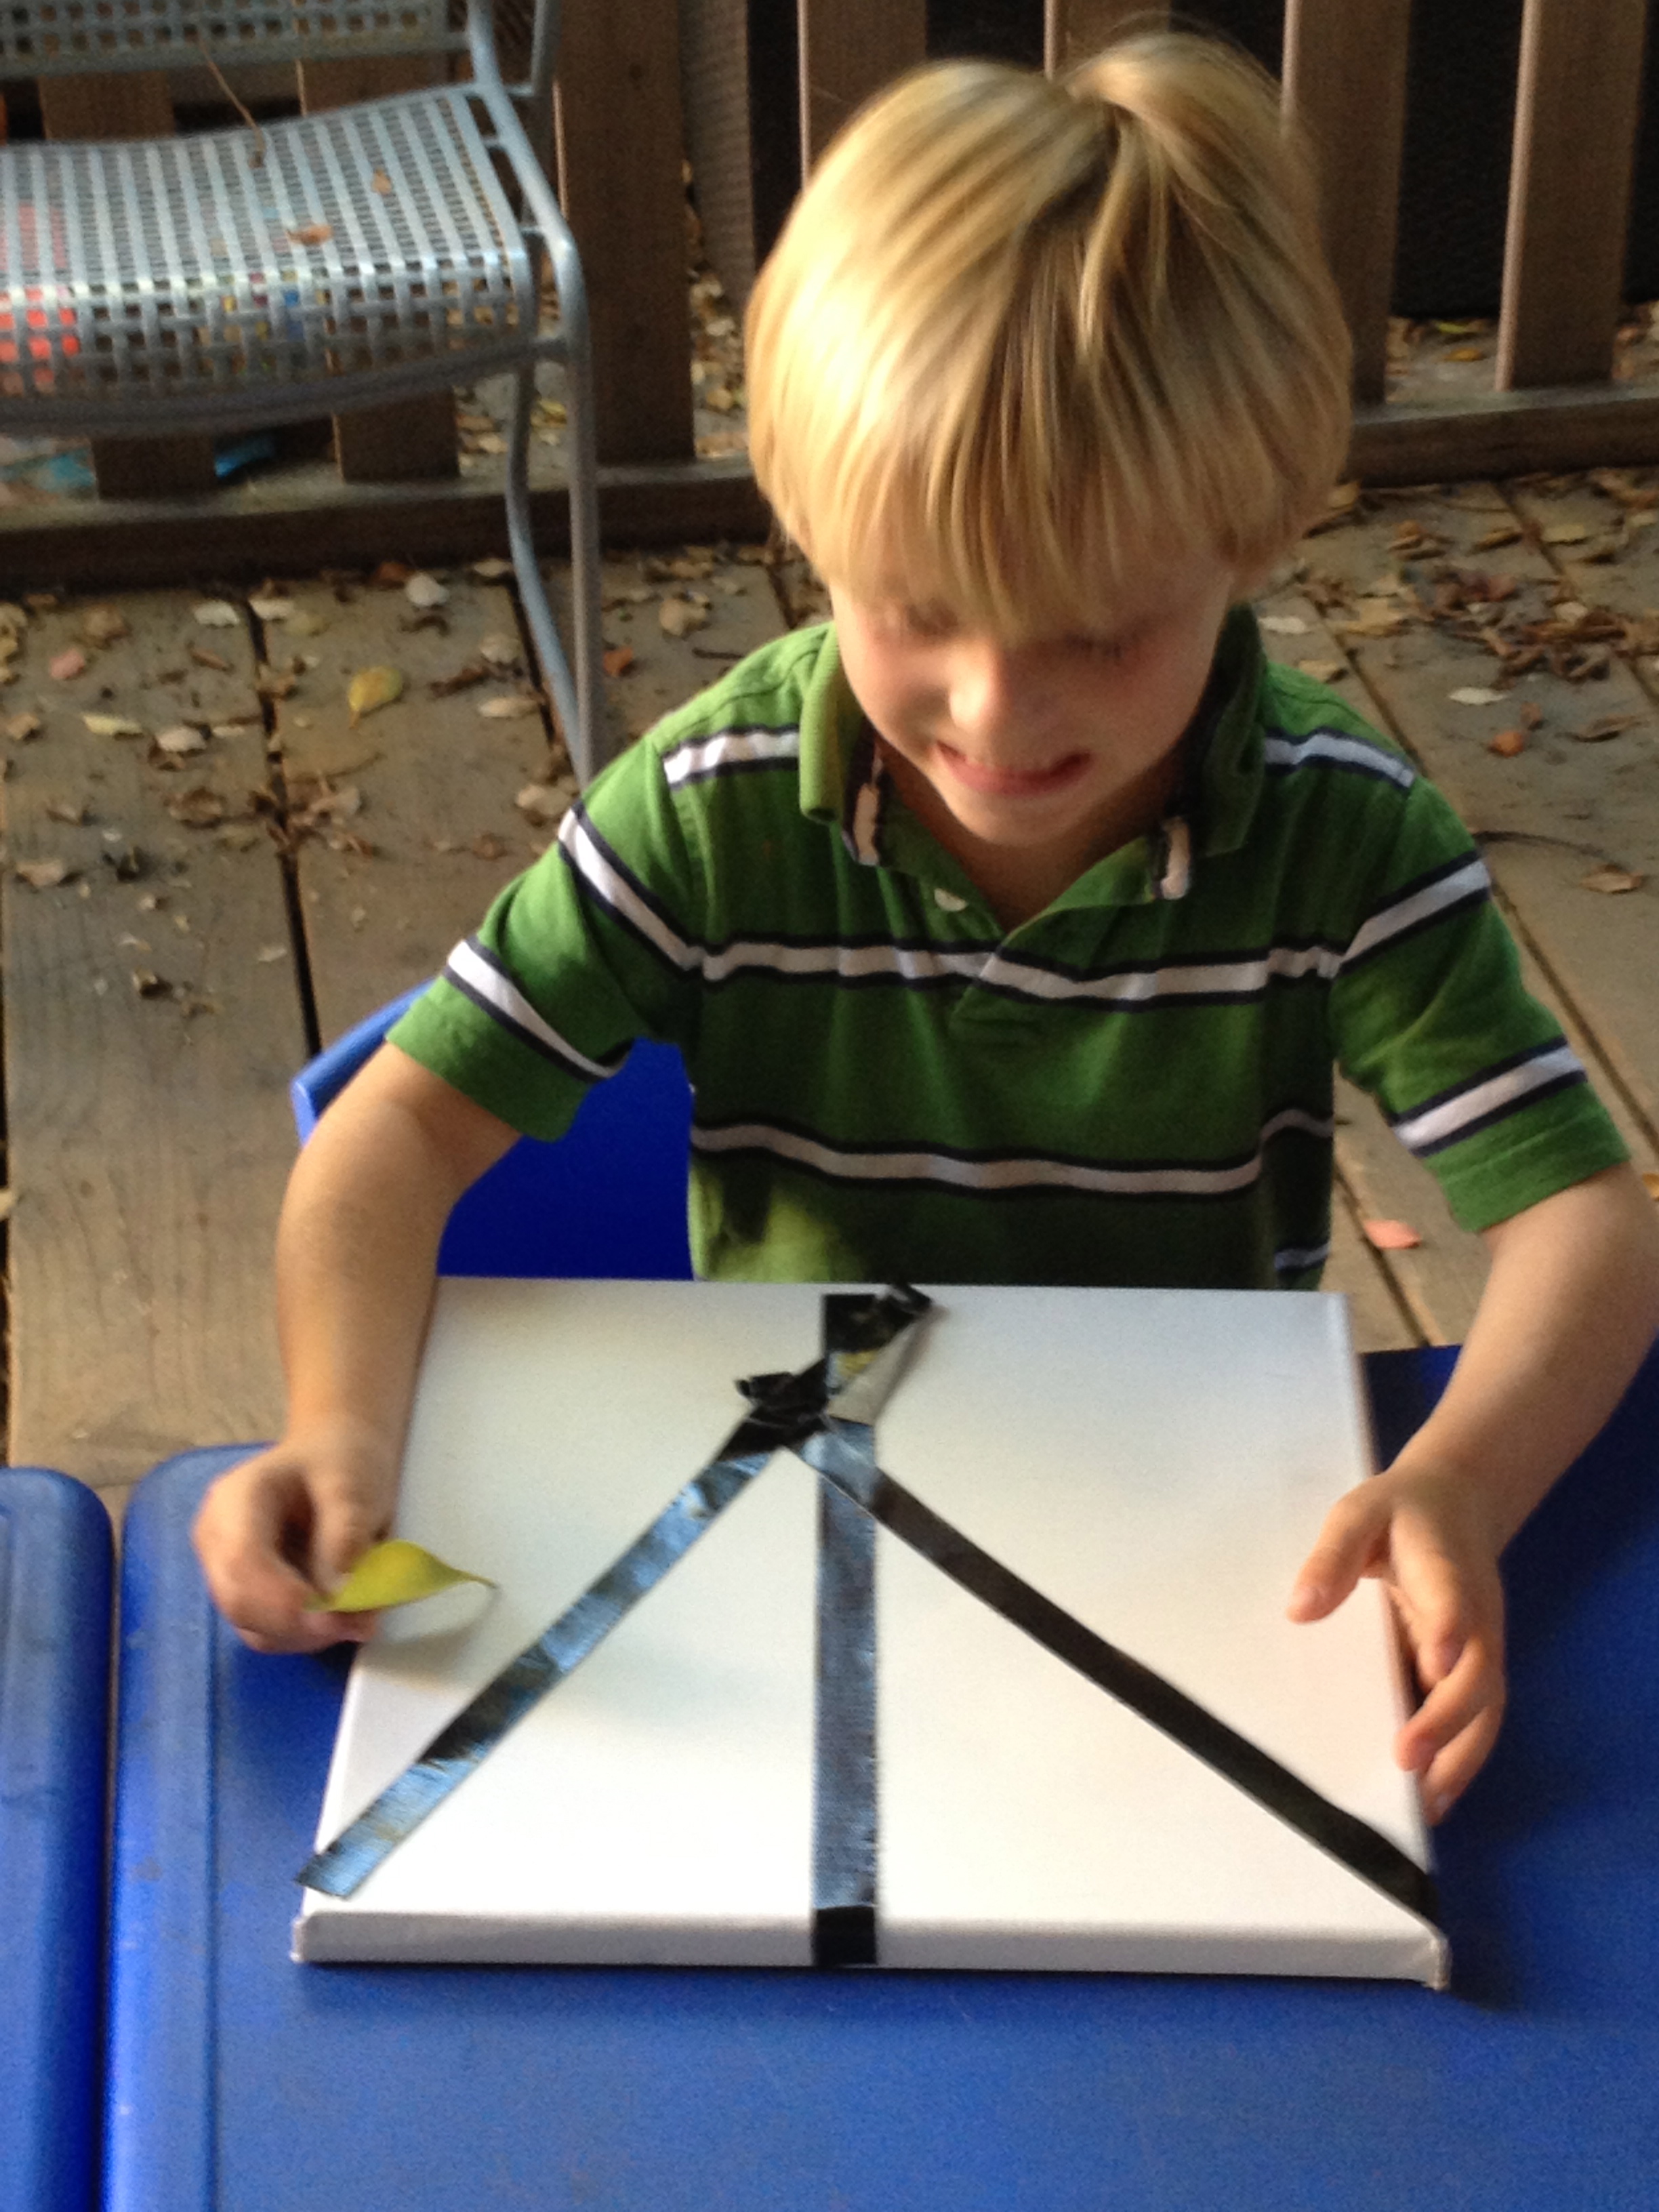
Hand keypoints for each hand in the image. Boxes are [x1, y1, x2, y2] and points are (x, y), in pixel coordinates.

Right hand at [192, 1420, 399, 1653]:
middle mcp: (216, 1540)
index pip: (241, 1562)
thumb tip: (341, 1594)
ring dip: (307, 1635)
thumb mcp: (354, 1484)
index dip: (283, 1600)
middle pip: (240, 1603)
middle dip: (301, 1625)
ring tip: (358, 1616)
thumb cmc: (341, 1461)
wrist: (336, 1455)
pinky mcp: (246, 1595)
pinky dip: (307, 1635)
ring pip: (253, 1628)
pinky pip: (268, 1632)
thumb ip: (346, 1534)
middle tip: (359, 1623)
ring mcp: (225, 1571)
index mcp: (235, 1500)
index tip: (336, 1617)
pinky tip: (340, 1617)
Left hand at [1286, 1464, 1506, 1823]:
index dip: (1450, 1630)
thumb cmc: (1397, 1512)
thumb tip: (1300, 1610)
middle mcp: (1476, 1616)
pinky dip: (1459, 1758)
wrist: (1453, 1502)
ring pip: (1485, 1707)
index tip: (1438, 1660)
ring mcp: (1481, 1646)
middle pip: (1479, 1674)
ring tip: (1422, 1804)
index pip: (1453, 1600)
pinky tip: (1431, 1797)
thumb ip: (1332, 1556)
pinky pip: (1474, 1716)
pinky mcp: (1472, 1667)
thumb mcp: (1357, 1514)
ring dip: (1459, 1756)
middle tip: (1408, 1759)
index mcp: (1446, 1568)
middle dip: (1448, 1719)